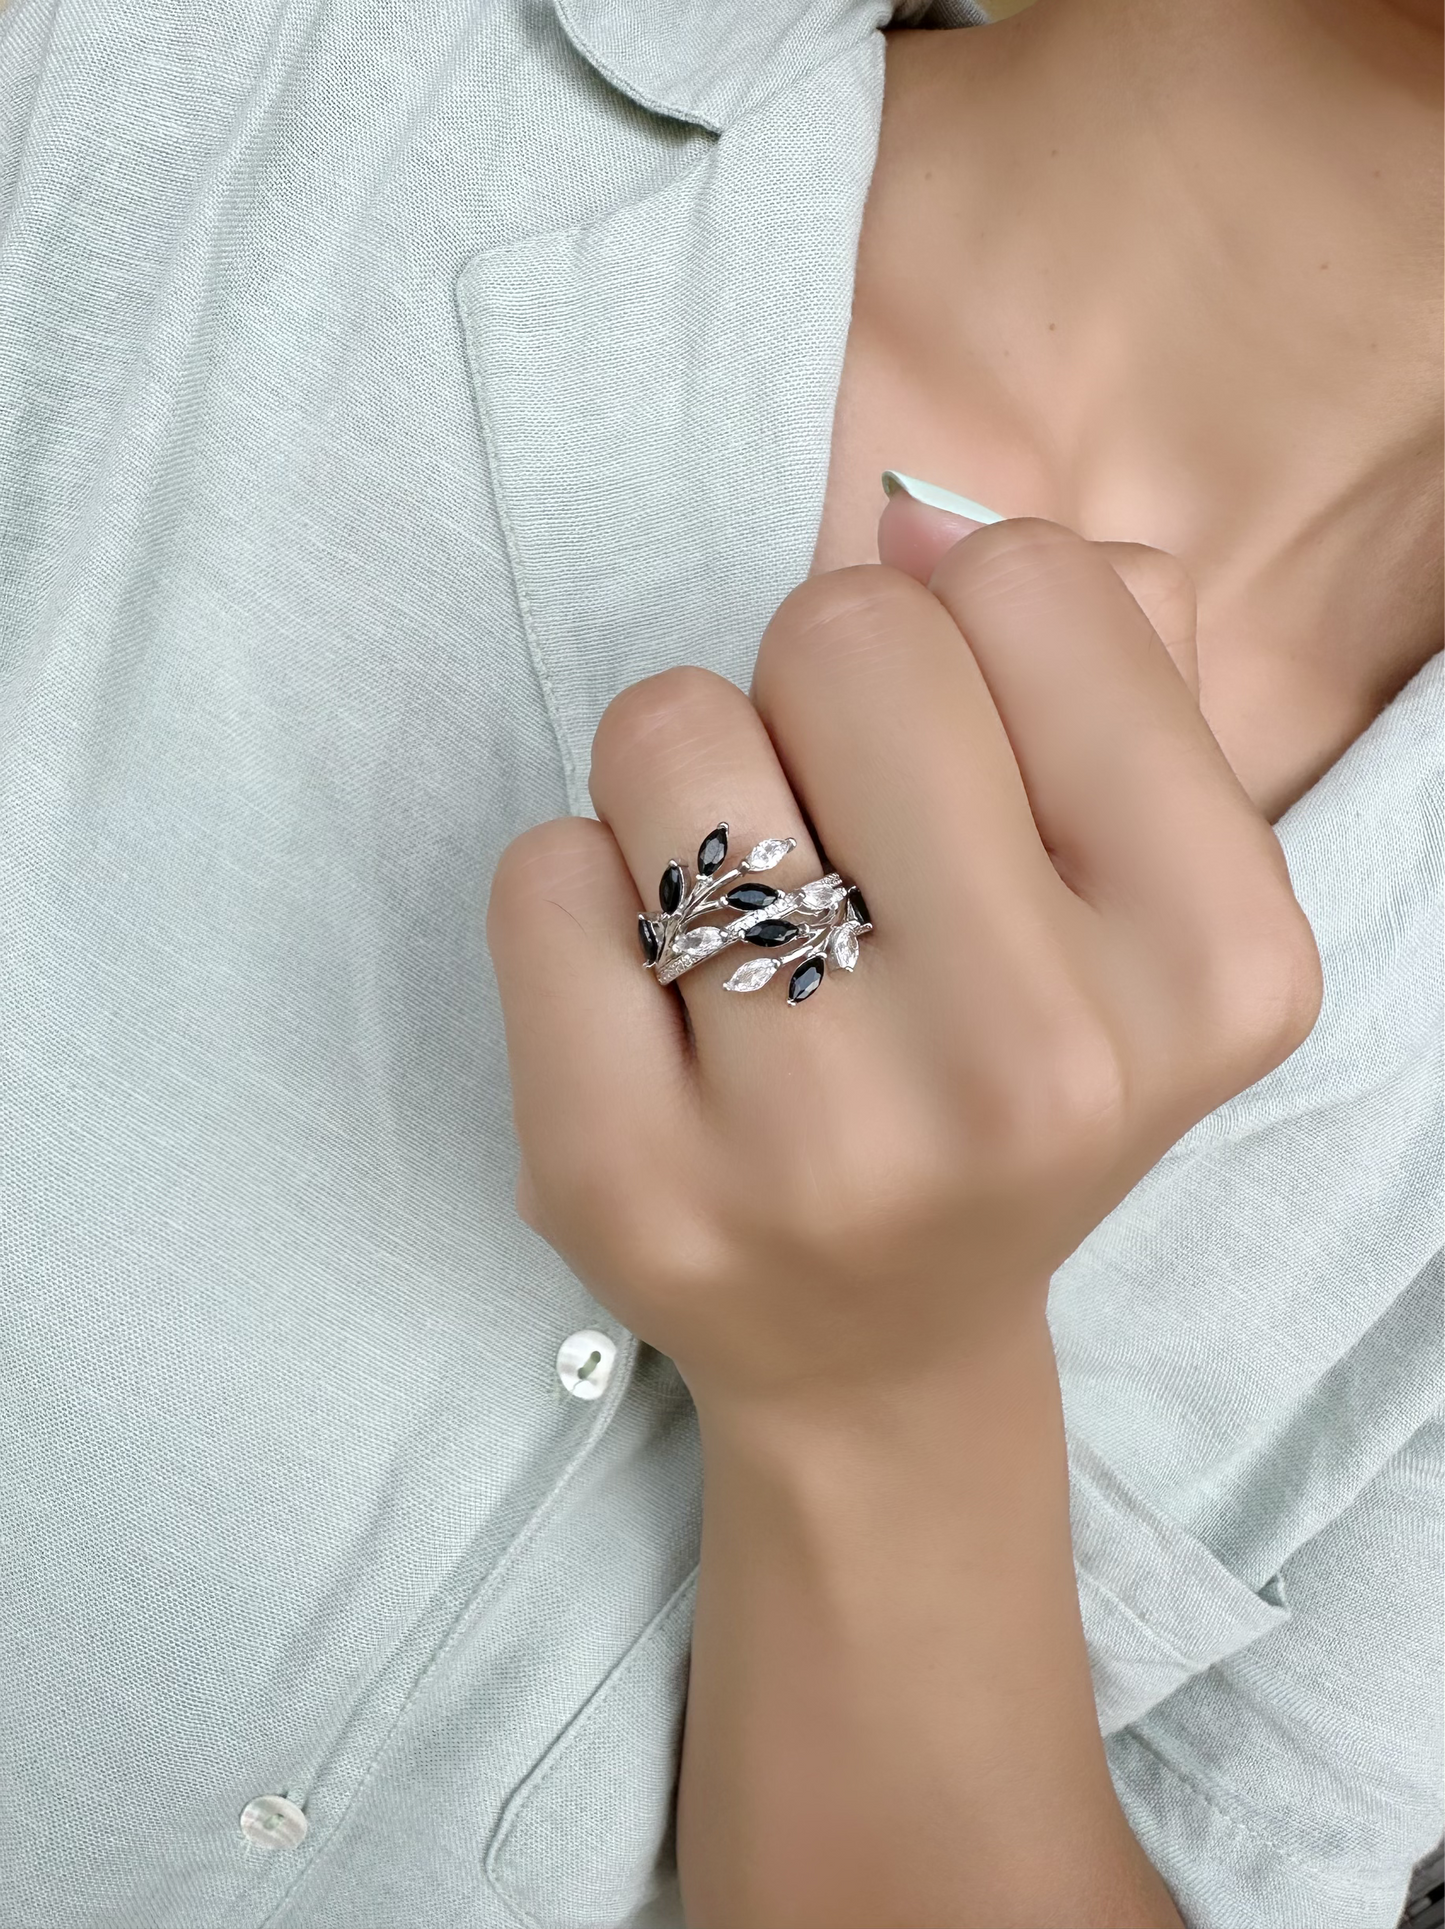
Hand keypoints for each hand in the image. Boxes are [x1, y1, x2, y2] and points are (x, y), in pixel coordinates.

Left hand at [487, 506, 1320, 1420]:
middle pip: (844, 631)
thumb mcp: (1134, 878)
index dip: (969, 635)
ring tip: (746, 917)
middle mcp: (1041, 1064)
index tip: (961, 758)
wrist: (880, 1343)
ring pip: (668, 726)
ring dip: (685, 781)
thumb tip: (924, 522)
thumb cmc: (1003, 1061)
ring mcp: (824, 1143)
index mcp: (1212, 958)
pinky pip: (540, 869)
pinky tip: (655, 1006)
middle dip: (815, 690)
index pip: (1039, 583)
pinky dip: (580, 893)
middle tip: (837, 833)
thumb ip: (1103, 652)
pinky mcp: (627, 1186)